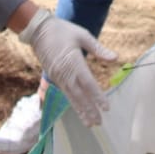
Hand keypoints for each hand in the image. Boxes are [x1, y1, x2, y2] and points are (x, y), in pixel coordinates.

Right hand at [18, 8, 115, 125]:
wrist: (38, 30)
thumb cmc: (63, 30)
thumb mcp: (82, 35)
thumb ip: (98, 49)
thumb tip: (116, 58)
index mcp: (74, 62)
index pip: (88, 83)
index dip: (97, 96)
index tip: (106, 107)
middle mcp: (65, 73)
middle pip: (80, 95)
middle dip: (89, 109)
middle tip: (99, 122)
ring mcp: (58, 76)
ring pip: (71, 97)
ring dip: (81, 110)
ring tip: (90, 123)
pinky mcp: (54, 77)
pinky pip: (65, 93)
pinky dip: (73, 103)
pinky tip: (79, 111)